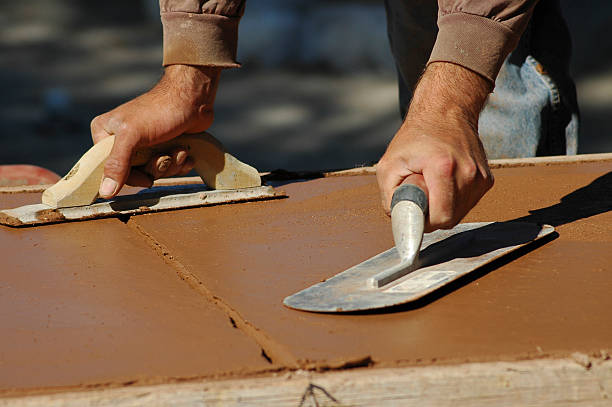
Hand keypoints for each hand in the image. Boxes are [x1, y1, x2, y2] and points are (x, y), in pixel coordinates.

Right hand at [90, 64, 220, 197]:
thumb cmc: (160, 110)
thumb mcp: (132, 135)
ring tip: (179, 149)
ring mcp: (144, 144)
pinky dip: (180, 162)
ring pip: (155, 171)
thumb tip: (105, 193)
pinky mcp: (164, 146)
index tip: (147, 176)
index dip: (132, 178)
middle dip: (157, 167)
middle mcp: (122, 140)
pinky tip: (186, 151)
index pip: (110, 171)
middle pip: (136, 173)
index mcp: (105, 134)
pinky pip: (170, 167)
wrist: (193, 98)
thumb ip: (117, 164)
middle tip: (166, 155)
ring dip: (171, 164)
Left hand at [376, 62, 493, 231]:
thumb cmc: (414, 138)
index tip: (414, 211)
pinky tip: (444, 183)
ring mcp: (481, 177)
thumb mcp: (389, 165)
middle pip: (451, 219)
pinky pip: (468, 204)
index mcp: (444, 168)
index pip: (441, 217)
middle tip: (420, 196)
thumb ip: (390, 197)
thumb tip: (400, 220)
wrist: (444, 112)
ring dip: (443, 208)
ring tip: (432, 186)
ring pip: (460, 213)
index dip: (424, 221)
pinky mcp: (486, 180)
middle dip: (432, 215)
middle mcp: (468, 173)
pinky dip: (454, 200)